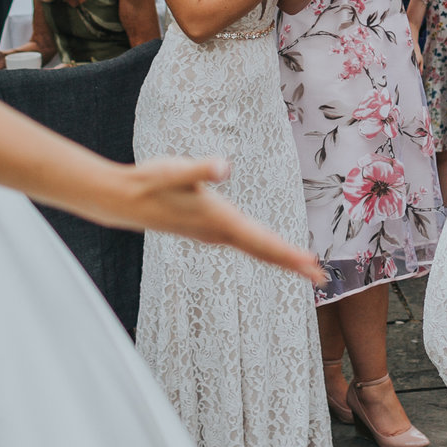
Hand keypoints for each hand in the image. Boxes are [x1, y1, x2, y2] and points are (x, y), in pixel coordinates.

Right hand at [99, 156, 324, 284]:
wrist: (124, 200)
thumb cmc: (150, 181)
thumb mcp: (176, 170)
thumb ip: (200, 169)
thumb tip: (222, 167)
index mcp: (220, 220)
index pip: (261, 241)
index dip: (288, 253)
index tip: (312, 266)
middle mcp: (219, 233)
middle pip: (263, 252)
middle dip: (293, 264)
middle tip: (322, 278)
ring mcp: (213, 235)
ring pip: (255, 250)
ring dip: (281, 259)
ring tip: (306, 268)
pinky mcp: (207, 231)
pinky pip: (245, 245)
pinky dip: (264, 249)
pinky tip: (271, 250)